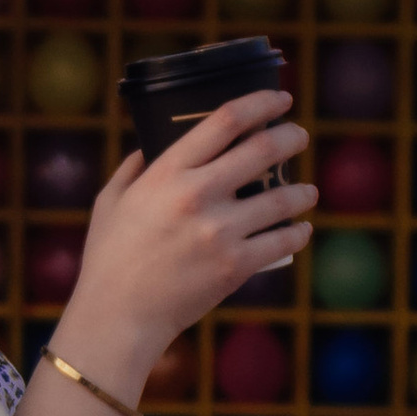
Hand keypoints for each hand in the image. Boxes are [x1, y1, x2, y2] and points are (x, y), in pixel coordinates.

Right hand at [57, 93, 314, 393]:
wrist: (118, 317)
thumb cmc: (109, 259)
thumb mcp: (110, 202)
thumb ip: (133, 169)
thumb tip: (152, 146)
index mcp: (167, 173)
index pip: (226, 120)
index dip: (261, 102)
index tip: (279, 99)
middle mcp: (197, 195)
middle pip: (263, 149)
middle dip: (291, 136)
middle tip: (299, 135)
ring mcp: (220, 231)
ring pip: (283, 198)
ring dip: (303, 191)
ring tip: (308, 191)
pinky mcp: (235, 266)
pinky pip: (283, 242)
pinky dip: (298, 233)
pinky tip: (301, 229)